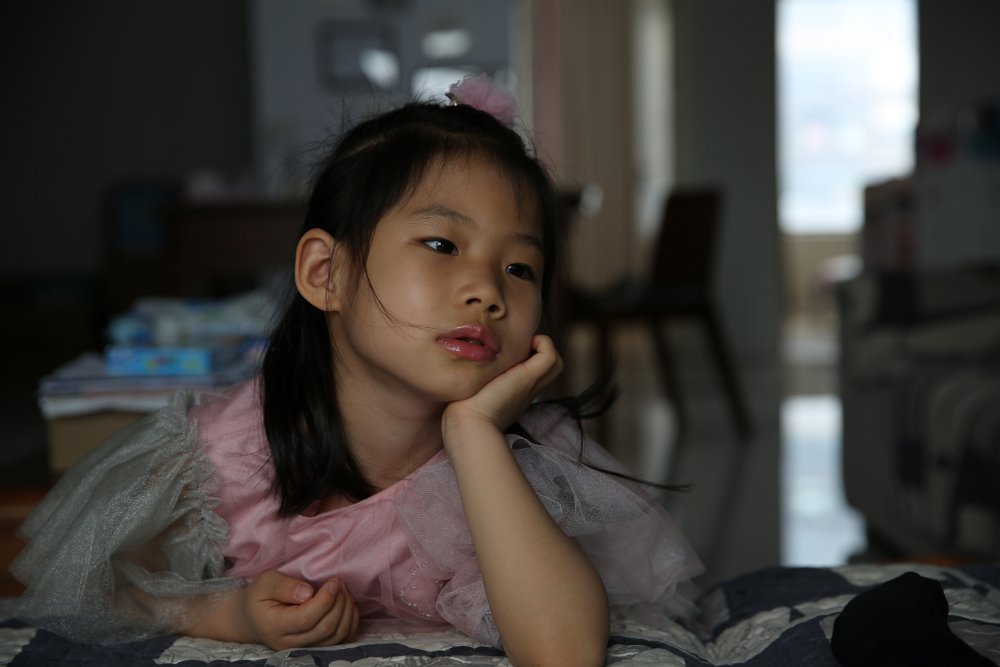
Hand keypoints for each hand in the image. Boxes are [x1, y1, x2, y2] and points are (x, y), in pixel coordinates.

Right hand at [238, 570, 358, 649]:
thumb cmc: (260, 597)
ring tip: (342, 592)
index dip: (325, 600)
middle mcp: (289, 644)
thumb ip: (284, 586)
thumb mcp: (265, 583)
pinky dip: (350, 622)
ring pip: (336, 637)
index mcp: (274, 626)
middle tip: (339, 584)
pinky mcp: (315, 649)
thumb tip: (308, 592)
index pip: (306, 618)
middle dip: (339, 603)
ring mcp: (303, 649)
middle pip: (325, 629)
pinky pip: (342, 641)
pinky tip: (346, 605)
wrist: (253, 619)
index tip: (333, 582)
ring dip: (346, 612)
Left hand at [443, 334, 562, 436]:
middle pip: (549, 368)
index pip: (530, 374)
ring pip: (555, 362)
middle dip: (538, 351)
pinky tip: (523, 344)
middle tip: (519, 346)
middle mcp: (525, 390)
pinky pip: (550, 355)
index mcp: (512, 395)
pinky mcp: (527, 378)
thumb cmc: (460, 416)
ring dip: (544, 347)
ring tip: (523, 344)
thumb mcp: (468, 396)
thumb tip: (456, 367)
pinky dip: (544, 343)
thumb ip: (467, 384)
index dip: (525, 359)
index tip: (507, 352)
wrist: (468, 426)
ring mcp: (529, 384)